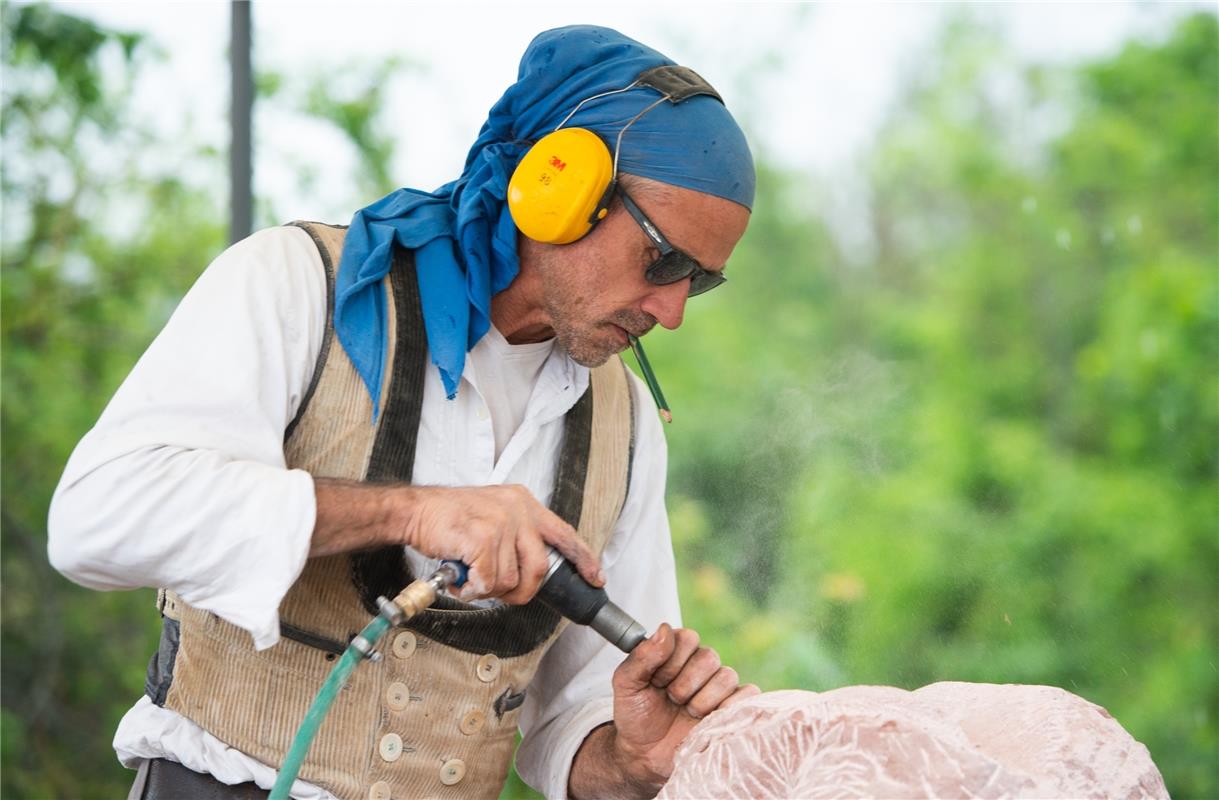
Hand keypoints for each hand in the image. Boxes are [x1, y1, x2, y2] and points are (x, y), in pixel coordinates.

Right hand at [404, 484, 603, 603]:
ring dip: (488, 589)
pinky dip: (473, 589)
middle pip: (540, 568)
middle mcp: (518, 509)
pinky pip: (488, 582)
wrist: (415, 511)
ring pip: (510, 579)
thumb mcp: (493, 514)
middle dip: (522, 591)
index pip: (563, 534)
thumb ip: (517, 536)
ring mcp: (501, 522)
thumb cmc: (449, 519)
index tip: (595, 578)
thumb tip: (532, 571)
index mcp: (524, 503)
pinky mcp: (483, 538)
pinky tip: (462, 578)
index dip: (583, 559)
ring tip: (470, 576)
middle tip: (500, 593)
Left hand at [608, 624, 759, 788]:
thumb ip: (642, 656)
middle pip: (709, 657)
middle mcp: (701, 665)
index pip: (688, 638)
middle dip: (685, 684)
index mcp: (676, 652)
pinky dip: (730, 707)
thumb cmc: (635, 716)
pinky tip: (708, 719)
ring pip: (727, 676)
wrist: (645, 755)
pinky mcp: (733, 708)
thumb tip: (664, 629)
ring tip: (687, 713)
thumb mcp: (627, 685)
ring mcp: (719, 687)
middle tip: (671, 700)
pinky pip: (749, 695)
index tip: (657, 681)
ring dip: (702, 700)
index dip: (672, 661)